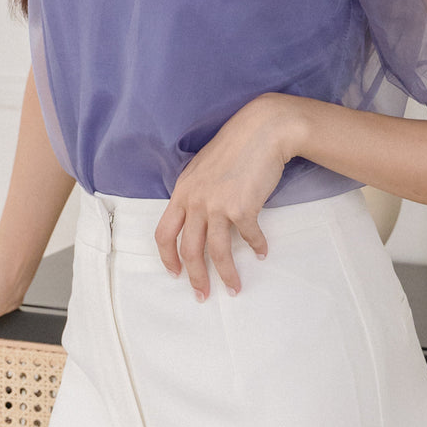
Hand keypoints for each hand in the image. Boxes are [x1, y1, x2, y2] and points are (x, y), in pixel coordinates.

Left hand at [154, 93, 298, 301]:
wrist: (262, 130)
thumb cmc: (235, 146)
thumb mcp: (203, 169)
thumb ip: (195, 193)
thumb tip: (197, 219)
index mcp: (182, 192)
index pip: (163, 233)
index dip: (167, 258)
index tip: (176, 274)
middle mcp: (196, 201)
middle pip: (188, 250)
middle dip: (195, 278)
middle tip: (203, 295)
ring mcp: (218, 205)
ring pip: (217, 252)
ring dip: (227, 275)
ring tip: (235, 288)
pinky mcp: (243, 207)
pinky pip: (249, 237)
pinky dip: (257, 247)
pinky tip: (262, 252)